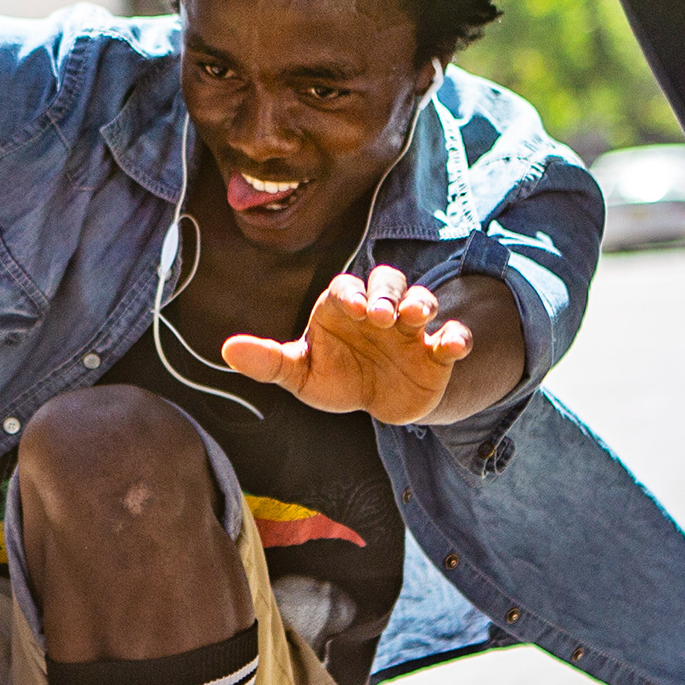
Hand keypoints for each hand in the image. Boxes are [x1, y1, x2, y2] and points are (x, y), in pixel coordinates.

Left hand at [220, 265, 477, 421]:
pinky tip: (451, 346)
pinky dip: (457, 337)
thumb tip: (227, 349)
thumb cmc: (336, 377)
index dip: (350, 293)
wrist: (380, 403)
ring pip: (421, 298)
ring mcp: (411, 327)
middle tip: (381, 314)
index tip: (351, 308)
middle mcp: (379, 308)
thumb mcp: (302, 374)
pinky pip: (454, 335)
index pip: (345, 287)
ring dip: (420, 303)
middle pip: (387, 282)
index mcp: (343, 306)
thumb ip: (270, 362)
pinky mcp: (438, 350)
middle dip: (386, 293)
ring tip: (417, 318)